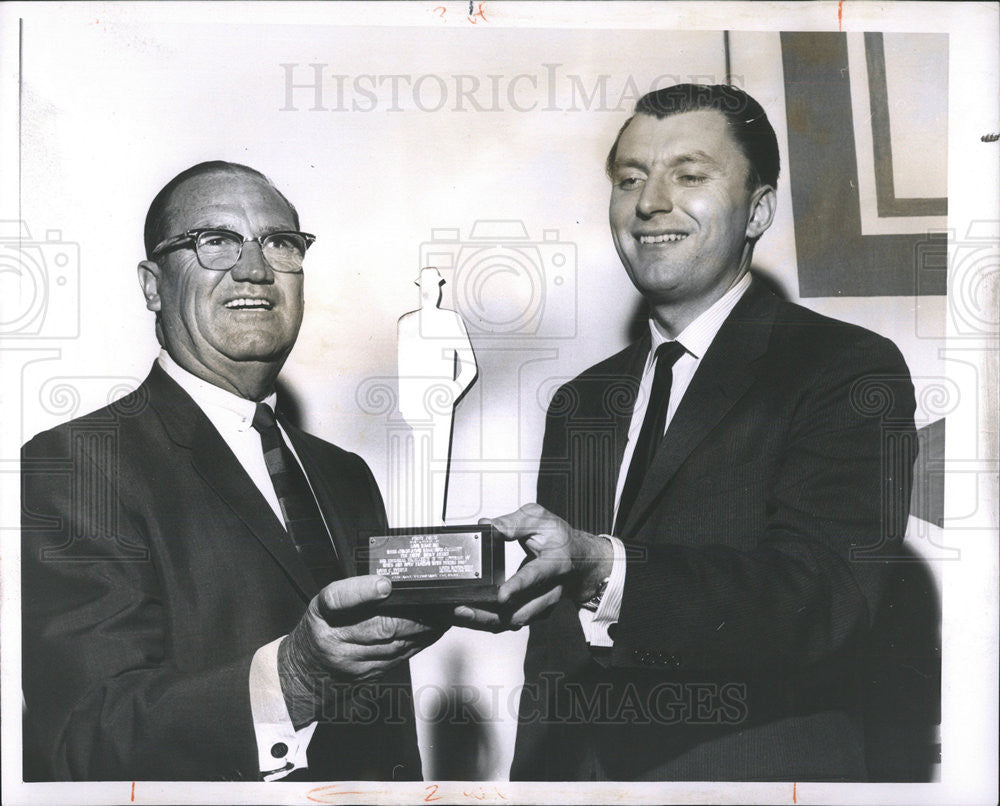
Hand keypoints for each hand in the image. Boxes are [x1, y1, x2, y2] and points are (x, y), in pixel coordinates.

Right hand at [278, 575, 444, 726]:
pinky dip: (420, 642)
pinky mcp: (368, 675)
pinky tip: (434, 631)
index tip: (385, 584)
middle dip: (415, 615)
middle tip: (441, 602)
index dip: (363, 591)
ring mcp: (352, 662)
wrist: (303, 670)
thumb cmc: (320, 628)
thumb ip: (352, 590)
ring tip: (446, 614)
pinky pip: (400, 657)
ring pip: (395, 644)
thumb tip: (390, 581)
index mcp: (322, 614)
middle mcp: (335, 640)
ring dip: (425, 629)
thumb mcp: (324, 602)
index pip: (338, 599)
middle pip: (380, 626)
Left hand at [452, 503, 612, 631]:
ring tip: (458, 613)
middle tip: (462, 609)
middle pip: (519, 613)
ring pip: (511, 622)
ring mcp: (541, 606)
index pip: (535, 577)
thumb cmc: (560, 540)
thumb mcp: (542, 520)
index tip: (501, 595)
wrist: (579, 562)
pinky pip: (507, 622)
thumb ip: (515, 522)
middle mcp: (549, 591)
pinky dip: (486, 621)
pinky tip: (466, 614)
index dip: (518, 587)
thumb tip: (487, 525)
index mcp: (554, 564)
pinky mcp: (532, 613)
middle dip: (489, 615)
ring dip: (483, 621)